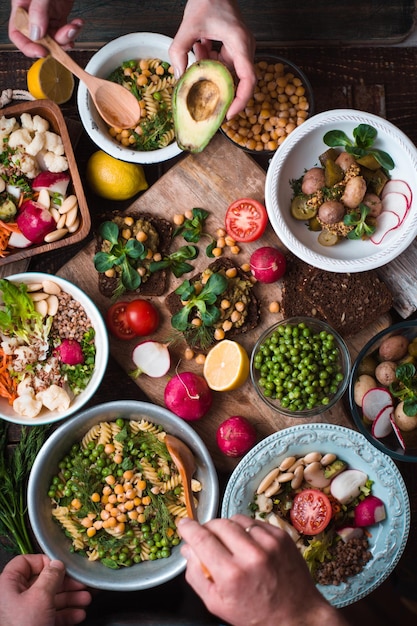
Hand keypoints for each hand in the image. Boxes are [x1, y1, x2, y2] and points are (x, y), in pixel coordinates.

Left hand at [0, 554, 90, 625]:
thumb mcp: (40, 596)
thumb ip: (51, 576)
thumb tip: (57, 564)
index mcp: (8, 585)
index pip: (25, 562)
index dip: (44, 562)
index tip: (61, 566)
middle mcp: (14, 598)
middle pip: (42, 582)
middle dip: (65, 584)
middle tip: (81, 584)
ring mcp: (23, 614)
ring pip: (49, 600)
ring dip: (70, 599)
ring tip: (85, 600)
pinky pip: (50, 615)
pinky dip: (65, 614)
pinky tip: (78, 615)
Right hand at [9, 0, 82, 57]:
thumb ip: (38, 10)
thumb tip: (36, 34)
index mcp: (21, 6)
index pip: (17, 33)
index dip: (28, 46)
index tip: (42, 52)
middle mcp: (32, 13)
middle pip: (38, 40)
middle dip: (54, 43)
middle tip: (65, 39)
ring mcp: (46, 16)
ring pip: (54, 38)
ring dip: (67, 37)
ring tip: (75, 27)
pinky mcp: (59, 16)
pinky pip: (64, 31)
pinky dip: (73, 31)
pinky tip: (77, 24)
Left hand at [169, 0, 255, 117]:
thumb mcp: (188, 26)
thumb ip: (179, 52)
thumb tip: (178, 78)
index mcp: (240, 44)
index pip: (249, 79)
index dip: (240, 101)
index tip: (228, 114)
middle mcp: (244, 48)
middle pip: (238, 81)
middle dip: (221, 90)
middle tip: (206, 101)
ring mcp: (240, 47)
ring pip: (228, 72)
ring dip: (211, 71)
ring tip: (198, 56)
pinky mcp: (234, 46)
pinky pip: (224, 63)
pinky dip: (210, 61)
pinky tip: (200, 48)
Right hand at [179, 514, 348, 625]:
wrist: (297, 615)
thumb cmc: (254, 614)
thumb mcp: (217, 604)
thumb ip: (196, 576)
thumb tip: (187, 549)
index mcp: (231, 574)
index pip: (202, 539)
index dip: (189, 528)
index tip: (183, 524)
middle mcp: (250, 554)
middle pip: (218, 524)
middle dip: (208, 528)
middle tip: (207, 537)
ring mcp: (269, 543)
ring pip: (236, 519)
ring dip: (228, 527)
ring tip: (230, 543)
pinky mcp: (281, 536)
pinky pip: (254, 522)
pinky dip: (247, 530)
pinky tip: (249, 544)